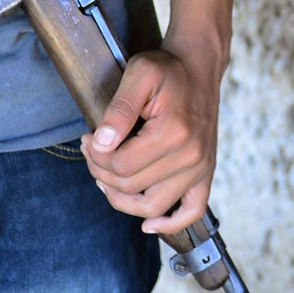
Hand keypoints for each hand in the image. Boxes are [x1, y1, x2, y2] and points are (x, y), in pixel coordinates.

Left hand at [84, 47, 221, 234]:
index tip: (88, 139)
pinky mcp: (206, 172)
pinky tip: (149, 224)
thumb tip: (100, 144)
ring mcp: (201, 167)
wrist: (199, 68)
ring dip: (122, 199)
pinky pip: (191, 211)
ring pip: (152, 206)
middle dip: (102, 172)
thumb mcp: (139, 74)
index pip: (121, 165)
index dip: (95, 156)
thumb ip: (118, 109)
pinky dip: (170, 224)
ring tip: (107, 178)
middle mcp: (191, 155)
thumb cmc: (168, 70)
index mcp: (174, 131)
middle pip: (131, 187)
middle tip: (91, 152)